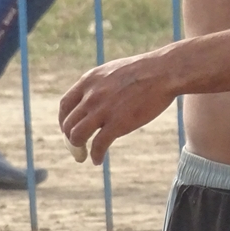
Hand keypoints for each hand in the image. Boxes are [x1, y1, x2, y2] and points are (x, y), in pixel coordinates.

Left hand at [58, 53, 175, 165]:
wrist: (165, 71)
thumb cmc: (146, 70)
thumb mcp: (114, 71)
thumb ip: (100, 85)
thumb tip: (95, 97)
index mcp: (89, 80)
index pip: (65, 105)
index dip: (64, 121)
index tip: (69, 129)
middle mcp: (91, 96)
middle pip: (68, 124)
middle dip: (70, 138)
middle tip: (77, 147)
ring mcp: (103, 110)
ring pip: (77, 136)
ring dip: (78, 149)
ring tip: (84, 155)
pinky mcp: (118, 124)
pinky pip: (98, 146)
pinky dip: (95, 156)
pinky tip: (98, 160)